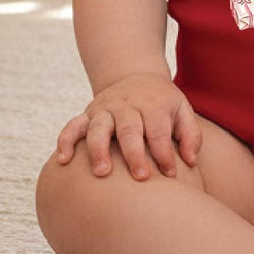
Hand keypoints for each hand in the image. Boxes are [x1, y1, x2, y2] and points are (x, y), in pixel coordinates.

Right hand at [55, 72, 201, 180]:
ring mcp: (105, 109)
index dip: (165, 154)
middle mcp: (127, 106)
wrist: (135, 76)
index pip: (158, 131)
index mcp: (153, 105)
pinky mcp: (88, 114)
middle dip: (134, 154)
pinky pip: (73, 126)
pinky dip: (66, 140)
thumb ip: (190, 134)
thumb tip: (190, 161)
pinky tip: (63, 160)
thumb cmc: (162, 102)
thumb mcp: (182, 110)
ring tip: (102, 173)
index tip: (171, 175)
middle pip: (129, 130)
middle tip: (141, 177)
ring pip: (98, 128)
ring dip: (99, 150)